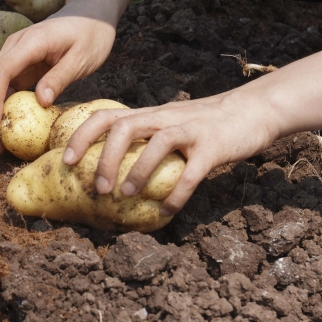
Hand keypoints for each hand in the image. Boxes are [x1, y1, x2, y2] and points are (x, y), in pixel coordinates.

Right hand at [0, 0, 137, 152]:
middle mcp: (13, 46)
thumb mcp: (82, 57)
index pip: (1, 71)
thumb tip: (40, 102)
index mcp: (30, 42)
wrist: (90, 15)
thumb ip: (60, 77)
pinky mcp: (16, 65)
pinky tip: (5, 126)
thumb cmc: (90, 34)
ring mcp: (12, 55)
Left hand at [62, 92, 276, 214]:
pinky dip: (177, 193)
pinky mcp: (214, 146)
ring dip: (138, 171)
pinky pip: (193, 171)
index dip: (82, 136)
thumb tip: (114, 172)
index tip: (67, 161)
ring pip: (158, 142)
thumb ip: (145, 141)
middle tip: (98, 189)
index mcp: (150, 115)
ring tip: (126, 196)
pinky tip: (166, 210)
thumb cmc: (206, 125)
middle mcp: (166, 117)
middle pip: (125, 127)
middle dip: (105, 158)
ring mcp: (191, 130)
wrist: (254, 111)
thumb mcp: (170, 125)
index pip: (107, 116)